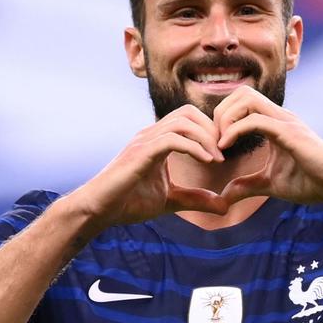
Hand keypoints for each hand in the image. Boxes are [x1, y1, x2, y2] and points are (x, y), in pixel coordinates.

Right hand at [79, 105, 228, 227]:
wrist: (99, 211)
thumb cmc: (128, 203)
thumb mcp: (170, 200)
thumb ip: (195, 198)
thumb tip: (223, 206)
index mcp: (157, 140)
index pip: (188, 118)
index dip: (210, 130)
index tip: (223, 153)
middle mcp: (150, 135)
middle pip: (188, 112)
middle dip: (211, 129)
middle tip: (223, 152)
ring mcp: (144, 141)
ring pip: (182, 122)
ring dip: (205, 137)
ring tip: (217, 159)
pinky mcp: (140, 153)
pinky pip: (172, 139)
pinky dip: (193, 147)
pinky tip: (206, 161)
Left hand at [213, 86, 322, 207]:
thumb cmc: (311, 182)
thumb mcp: (269, 184)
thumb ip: (246, 186)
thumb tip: (223, 196)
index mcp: (275, 123)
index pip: (242, 101)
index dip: (223, 118)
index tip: (216, 145)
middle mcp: (280, 116)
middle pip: (242, 92)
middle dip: (221, 112)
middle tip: (214, 141)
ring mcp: (286, 122)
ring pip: (247, 99)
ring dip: (226, 118)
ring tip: (220, 143)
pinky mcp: (290, 133)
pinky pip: (255, 120)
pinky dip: (235, 130)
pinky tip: (226, 148)